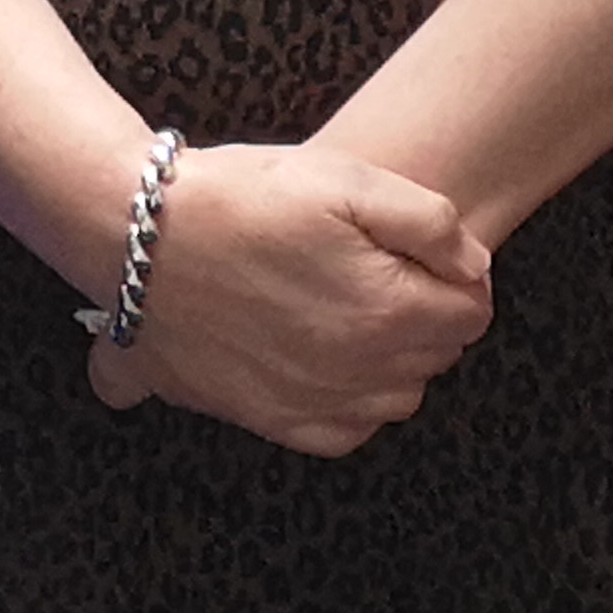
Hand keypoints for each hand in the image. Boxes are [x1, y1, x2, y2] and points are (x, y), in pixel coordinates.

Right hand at [89, 141, 491, 456]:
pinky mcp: (269, 419)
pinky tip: (322, 360)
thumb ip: (430, 222)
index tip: (424, 256)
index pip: (471, 315)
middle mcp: (357, 373)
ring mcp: (312, 404)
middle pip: (436, 358)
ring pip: (396, 399)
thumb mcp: (344, 178)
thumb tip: (474, 266)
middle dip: (425, 317)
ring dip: (391, 362)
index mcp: (386, 312)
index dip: (457, 278)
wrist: (138, 236)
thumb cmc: (238, 198)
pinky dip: (348, 404)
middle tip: (379, 272)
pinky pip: (344, 433)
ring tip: (349, 311)